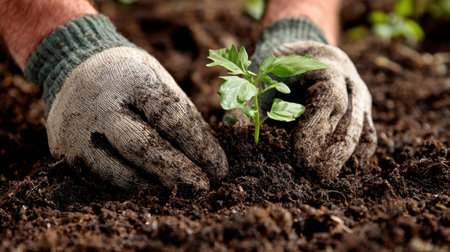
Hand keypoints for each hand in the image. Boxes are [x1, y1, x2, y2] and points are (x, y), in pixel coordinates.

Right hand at [47, 47, 227, 191]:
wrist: (77, 69)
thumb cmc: (131, 80)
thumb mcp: (159, 82)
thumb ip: (181, 116)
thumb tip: (209, 159)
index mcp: (131, 80)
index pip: (169, 116)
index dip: (198, 146)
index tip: (218, 168)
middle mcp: (100, 106)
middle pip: (139, 146)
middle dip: (175, 172)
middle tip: (202, 188)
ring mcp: (78, 131)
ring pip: (116, 172)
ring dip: (152, 189)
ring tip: (179, 193)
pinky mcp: (66, 153)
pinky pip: (100, 181)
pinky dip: (128, 191)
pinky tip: (150, 192)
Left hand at [258, 41, 376, 177]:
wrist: (303, 51)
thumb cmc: (278, 66)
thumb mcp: (261, 76)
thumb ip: (251, 102)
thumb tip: (234, 133)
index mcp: (327, 68)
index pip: (330, 101)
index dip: (316, 131)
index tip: (299, 158)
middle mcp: (351, 83)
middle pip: (349, 123)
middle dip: (331, 155)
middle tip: (311, 178)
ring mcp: (361, 98)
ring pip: (362, 133)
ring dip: (343, 160)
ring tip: (322, 179)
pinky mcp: (363, 112)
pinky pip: (367, 137)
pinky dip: (356, 156)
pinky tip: (339, 171)